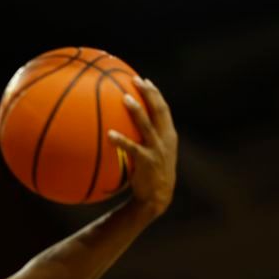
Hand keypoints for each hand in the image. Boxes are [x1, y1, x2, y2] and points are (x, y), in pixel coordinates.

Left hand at [107, 78, 177, 216]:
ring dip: (137, 110)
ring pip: (147, 125)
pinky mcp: (147, 162)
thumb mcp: (153, 154)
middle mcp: (165, 139)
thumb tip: (124, 126)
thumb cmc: (151, 175)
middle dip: (149, 93)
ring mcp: (157, 150)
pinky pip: (132, 148)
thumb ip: (145, 139)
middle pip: (159, 110)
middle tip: (136, 80)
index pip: (163, 109)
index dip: (155, 94)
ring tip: (125, 98)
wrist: (157, 198)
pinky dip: (121, 140)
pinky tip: (109, 134)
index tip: (144, 80)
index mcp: (168, 135)